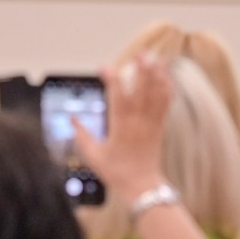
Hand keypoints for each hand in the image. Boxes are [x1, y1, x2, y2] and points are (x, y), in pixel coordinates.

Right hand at [74, 53, 173, 195]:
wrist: (141, 186)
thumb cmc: (116, 172)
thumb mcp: (93, 156)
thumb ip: (82, 136)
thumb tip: (73, 118)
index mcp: (120, 127)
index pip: (117, 97)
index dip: (111, 79)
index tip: (103, 67)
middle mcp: (138, 122)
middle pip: (142, 91)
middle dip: (142, 70)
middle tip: (140, 53)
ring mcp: (151, 123)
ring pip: (157, 94)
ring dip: (157, 75)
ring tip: (156, 58)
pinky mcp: (160, 126)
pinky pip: (166, 104)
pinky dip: (167, 88)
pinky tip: (166, 76)